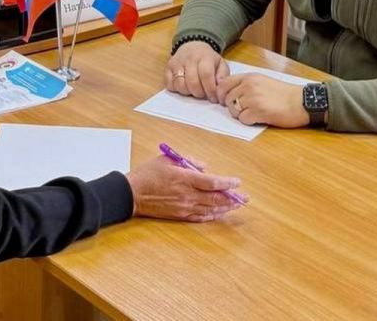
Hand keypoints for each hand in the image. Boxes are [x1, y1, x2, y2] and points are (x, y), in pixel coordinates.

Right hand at [125, 155, 244, 221]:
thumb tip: (203, 167)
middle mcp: (187, 195)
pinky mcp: (179, 215)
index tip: (237, 181)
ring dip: (225, 208)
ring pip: (210, 209)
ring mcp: (184, 207)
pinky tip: (218, 213)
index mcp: (185, 179)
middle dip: (233, 198)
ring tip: (236, 205)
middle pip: (215, 198)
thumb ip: (188, 160)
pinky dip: (212, 215)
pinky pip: (200, 217)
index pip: (212, 182)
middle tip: (245, 197)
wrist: (132, 194)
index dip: (227, 183)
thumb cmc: (147, 174)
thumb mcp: (167, 159)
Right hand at [164, 41, 228, 101]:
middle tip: (203, 94)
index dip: (210, 89)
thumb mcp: (220, 64)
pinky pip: (170, 85)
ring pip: (180, 85)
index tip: (213, 98)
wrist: (192, 46)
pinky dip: (177, 89)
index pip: (206, 75)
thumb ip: (223, 77)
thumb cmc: (208, 59)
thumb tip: (220, 91)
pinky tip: (185, 86)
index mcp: (204, 57)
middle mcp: (189, 59)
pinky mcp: (168, 68)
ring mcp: (176, 63)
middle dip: (199, 93)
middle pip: (192, 82)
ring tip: (194, 90)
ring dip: (188, 92)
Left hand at [215, 74, 307, 127]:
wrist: (302, 101)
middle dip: (232, 107)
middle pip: (227, 99)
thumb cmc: (284, 94)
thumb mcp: (263, 81)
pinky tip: (259, 118)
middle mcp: (249, 86)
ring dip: (240, 115)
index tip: (225, 100)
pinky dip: (249, 121)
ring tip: (253, 113)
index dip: (221, 94)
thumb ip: (246, 84)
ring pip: (233, 110)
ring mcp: (253, 98)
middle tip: (243, 110)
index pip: (224, 84)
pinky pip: (243, 119)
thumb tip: (230, 93)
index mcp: (249, 77)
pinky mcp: (258, 111)